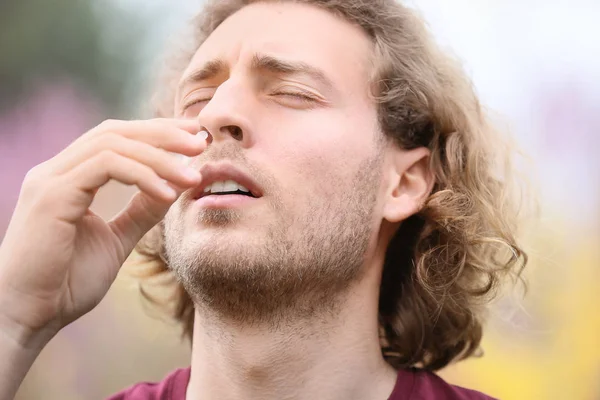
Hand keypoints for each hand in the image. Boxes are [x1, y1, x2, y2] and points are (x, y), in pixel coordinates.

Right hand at [0, 118, 204, 344]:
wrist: (28, 317)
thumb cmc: (66, 283)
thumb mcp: (116, 239)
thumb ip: (141, 211)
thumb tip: (175, 186)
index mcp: (69, 178)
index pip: (115, 138)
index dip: (156, 133)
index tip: (193, 138)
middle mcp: (57, 171)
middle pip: (115, 132)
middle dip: (163, 133)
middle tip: (201, 141)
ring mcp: (51, 179)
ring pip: (113, 144)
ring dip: (159, 155)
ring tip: (192, 175)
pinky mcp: (52, 195)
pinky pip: (105, 166)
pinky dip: (142, 175)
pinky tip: (167, 193)